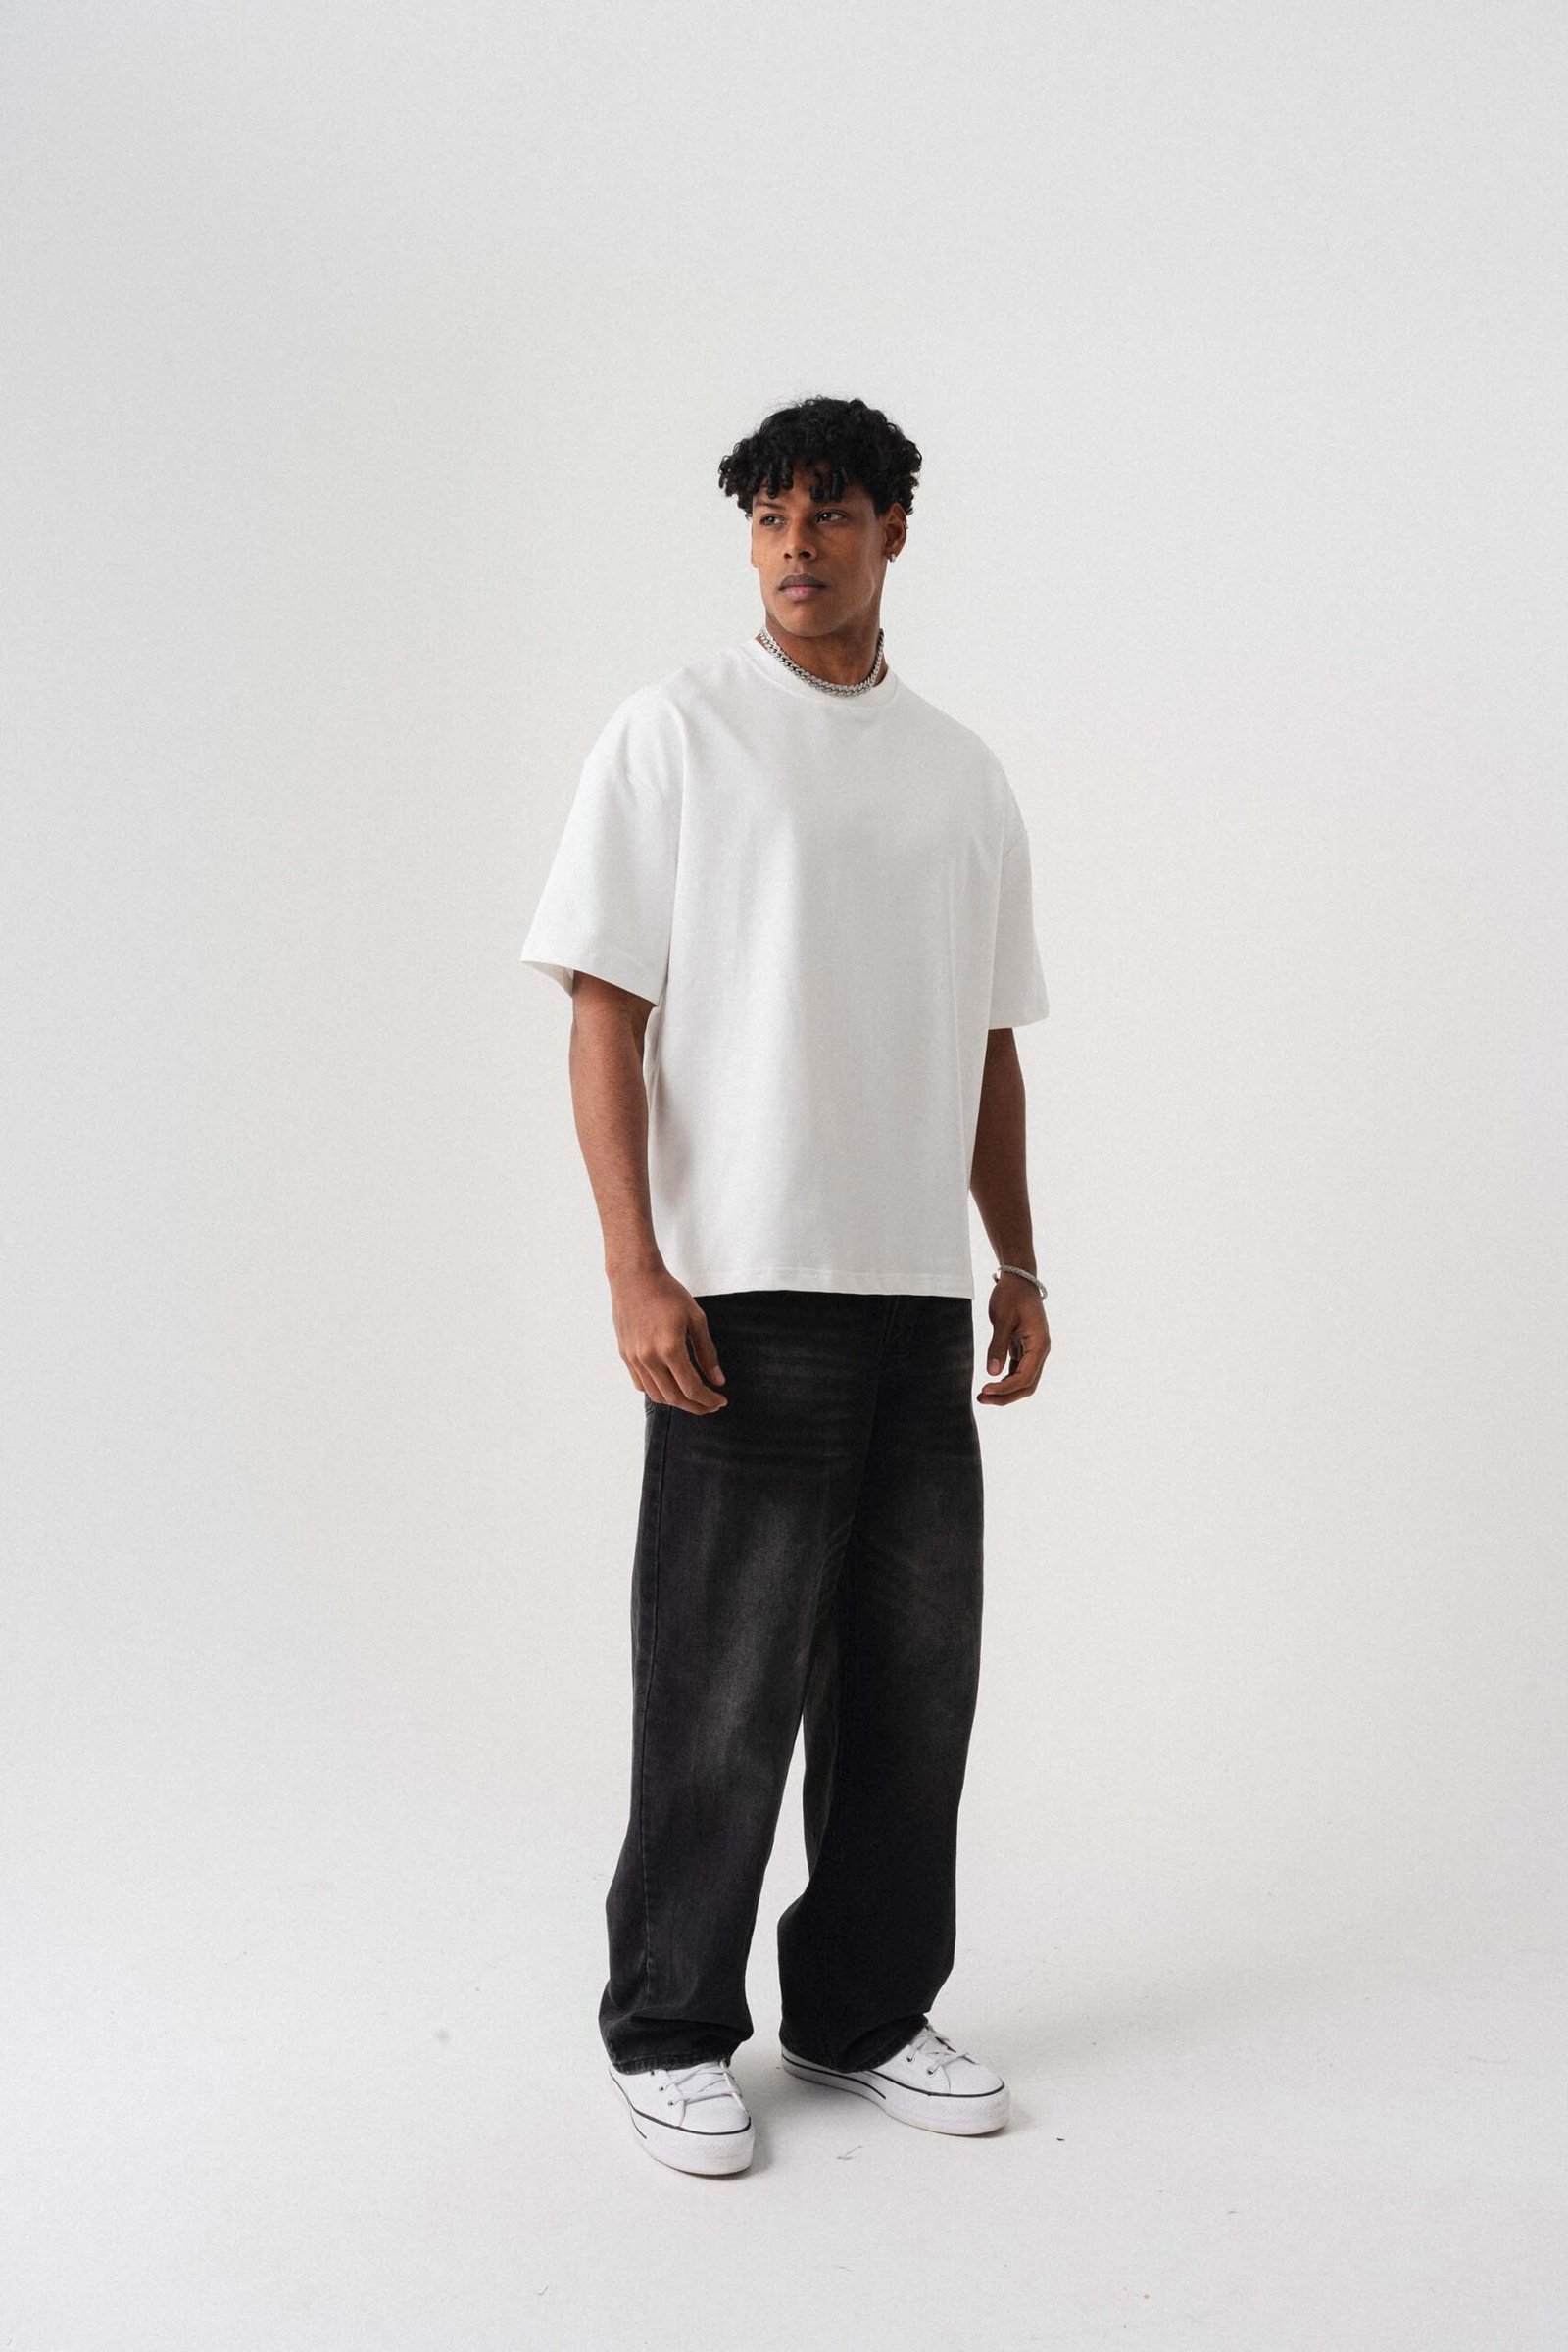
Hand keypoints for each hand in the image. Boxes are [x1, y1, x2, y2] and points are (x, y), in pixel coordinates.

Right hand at [610, 1267, 728, 1412]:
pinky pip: (641, 1384)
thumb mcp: (696, 1318)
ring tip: (693, 1398)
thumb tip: (718, 1380)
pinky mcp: (625, 1355)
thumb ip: (707, 1352)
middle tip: (711, 1405)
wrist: (634, 1277)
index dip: (709, 1400)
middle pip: (675, 1398)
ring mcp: (634, 1359)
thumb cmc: (668, 1293)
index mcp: (670, 1348)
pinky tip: (670, 1385)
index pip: (692, 1388)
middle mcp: (649, 1358)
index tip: (721, 1401)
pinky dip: (658, 1391)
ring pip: (656, 1395)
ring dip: (677, 1402)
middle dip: (696, 1406)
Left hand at [978, 1275, 1048, 1405]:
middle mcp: (1041, 1351)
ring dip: (1005, 1391)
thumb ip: (997, 1346)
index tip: (985, 1390)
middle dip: (1006, 1396)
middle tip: (981, 1399)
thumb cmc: (1012, 1295)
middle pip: (1027, 1385)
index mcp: (1040, 1344)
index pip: (1025, 1377)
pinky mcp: (1025, 1349)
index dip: (1005, 1388)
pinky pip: (1018, 1371)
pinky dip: (1006, 1381)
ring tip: (983, 1395)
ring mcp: (1034, 1351)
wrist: (1019, 1279)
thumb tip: (992, 1373)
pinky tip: (991, 1384)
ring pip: (1024, 1381)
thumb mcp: (1002, 1319)